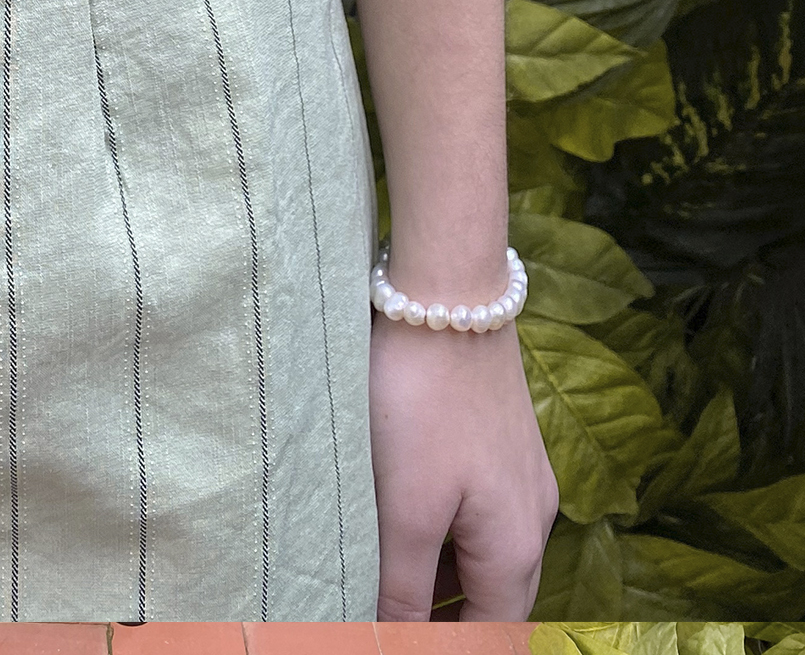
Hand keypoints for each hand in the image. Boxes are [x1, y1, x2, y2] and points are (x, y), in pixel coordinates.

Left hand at [370, 311, 558, 619]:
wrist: (448, 294)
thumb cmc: (423, 400)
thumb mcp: (405, 507)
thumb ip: (402, 589)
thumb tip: (393, 644)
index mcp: (517, 551)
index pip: (492, 642)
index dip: (444, 653)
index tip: (391, 644)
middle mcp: (531, 520)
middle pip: (493, 606)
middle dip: (443, 625)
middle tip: (382, 622)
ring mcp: (520, 479)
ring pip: (482, 560)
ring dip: (439, 585)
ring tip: (381, 588)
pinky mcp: (500, 443)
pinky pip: (476, 517)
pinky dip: (442, 540)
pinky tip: (397, 531)